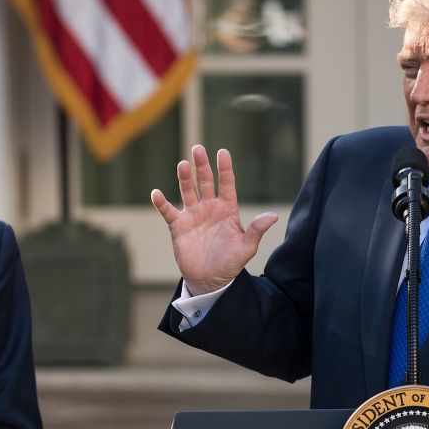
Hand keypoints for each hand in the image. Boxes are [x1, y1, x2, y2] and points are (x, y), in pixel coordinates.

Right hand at [150, 145, 278, 295]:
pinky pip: (168, 211)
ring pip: (187, 191)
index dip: (225, 168)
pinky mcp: (178, 226)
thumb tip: (273, 216)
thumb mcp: (247, 247)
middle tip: (198, 149)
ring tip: (183, 165)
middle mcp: (209, 207)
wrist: (210, 279)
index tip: (222, 152)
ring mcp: (193, 215)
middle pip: (205, 181)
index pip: (227, 184)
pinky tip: (156, 193)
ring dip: (184, 178)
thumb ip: (256, 230)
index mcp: (227, 209)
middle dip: (201, 166)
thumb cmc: (230, 262)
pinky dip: (162, 203)